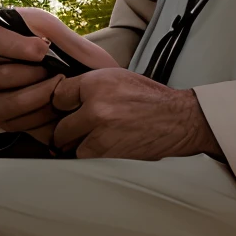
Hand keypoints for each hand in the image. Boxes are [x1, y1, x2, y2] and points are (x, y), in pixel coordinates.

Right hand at [0, 7, 118, 145]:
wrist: (36, 70)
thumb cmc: (39, 42)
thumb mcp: (44, 26)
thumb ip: (49, 30)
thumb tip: (45, 47)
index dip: (20, 45)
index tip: (45, 47)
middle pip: (5, 75)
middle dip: (39, 73)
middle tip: (61, 72)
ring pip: (15, 103)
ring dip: (45, 95)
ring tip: (62, 87)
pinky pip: (23, 124)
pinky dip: (47, 116)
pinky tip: (59, 105)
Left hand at [50, 69, 224, 160]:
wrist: (178, 120)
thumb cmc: (150, 98)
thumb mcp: (118, 78)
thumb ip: (90, 85)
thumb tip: (65, 94)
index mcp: (96, 83)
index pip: (57, 95)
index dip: (61, 104)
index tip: (65, 109)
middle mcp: (96, 106)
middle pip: (59, 124)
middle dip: (65, 128)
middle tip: (72, 129)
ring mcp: (100, 132)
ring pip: (67, 144)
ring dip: (74, 144)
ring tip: (87, 139)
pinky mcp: (108, 153)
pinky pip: (83, 157)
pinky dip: (87, 155)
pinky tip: (98, 149)